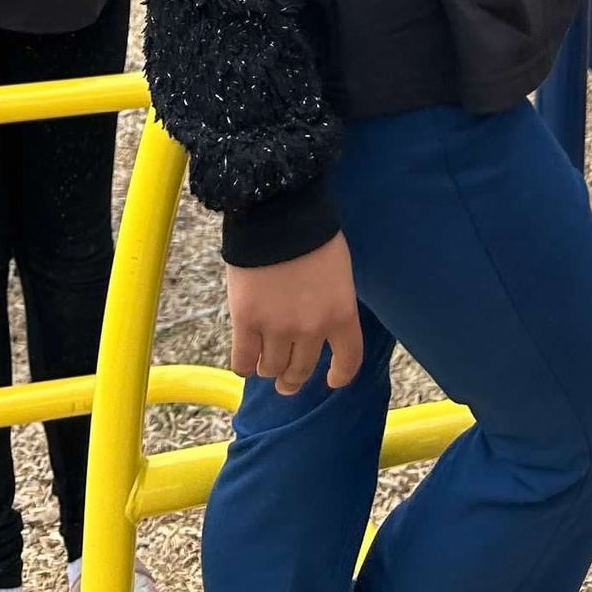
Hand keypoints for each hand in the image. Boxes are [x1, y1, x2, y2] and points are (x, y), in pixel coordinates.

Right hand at [227, 235, 362, 395]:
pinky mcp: (246, 322)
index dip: (340, 375)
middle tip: (287, 380)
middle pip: (302, 370)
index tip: (332, 380)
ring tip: (264, 366)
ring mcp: (277, 328)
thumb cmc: (311, 232)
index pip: (348, 361)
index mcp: (341, 314)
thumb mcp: (337, 271)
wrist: (277, 211)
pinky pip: (243, 361)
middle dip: (294, 379)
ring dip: (269, 370)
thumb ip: (332, 302)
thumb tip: (320, 323)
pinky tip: (245, 362)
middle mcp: (311, 329)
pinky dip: (244, 366)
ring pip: (272, 369)